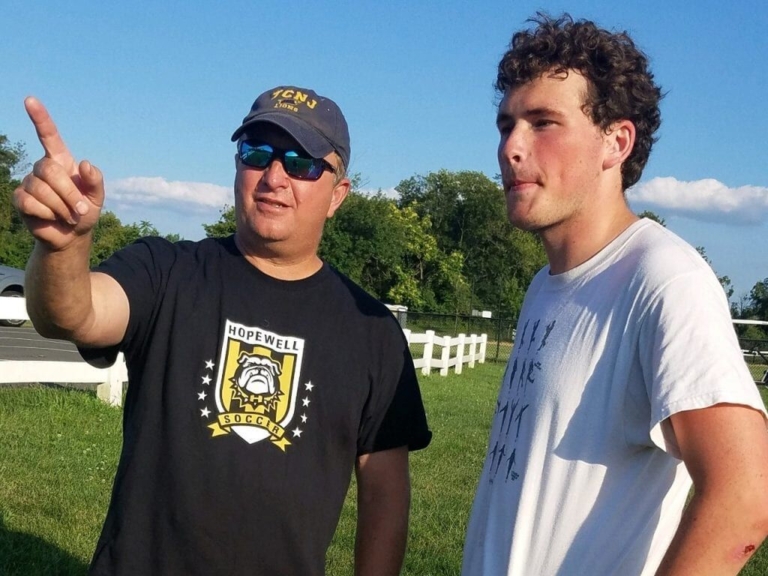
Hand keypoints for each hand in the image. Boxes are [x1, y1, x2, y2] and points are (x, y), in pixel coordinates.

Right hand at [13, 97, 103, 249]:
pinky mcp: (20, 199)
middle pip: (49, 170)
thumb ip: (96, 181)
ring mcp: (29, 183)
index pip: (49, 135)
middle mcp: (43, 168)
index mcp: (62, 161)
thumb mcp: (97, 197)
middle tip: (79, 210)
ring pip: (40, 189)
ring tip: (68, 216)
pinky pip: (29, 202)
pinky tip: (51, 217)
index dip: (40, 118)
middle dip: (68, 193)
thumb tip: (85, 164)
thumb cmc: (84, 212)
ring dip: (60, 207)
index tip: (30, 100)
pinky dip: (46, 213)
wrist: (71, 235)